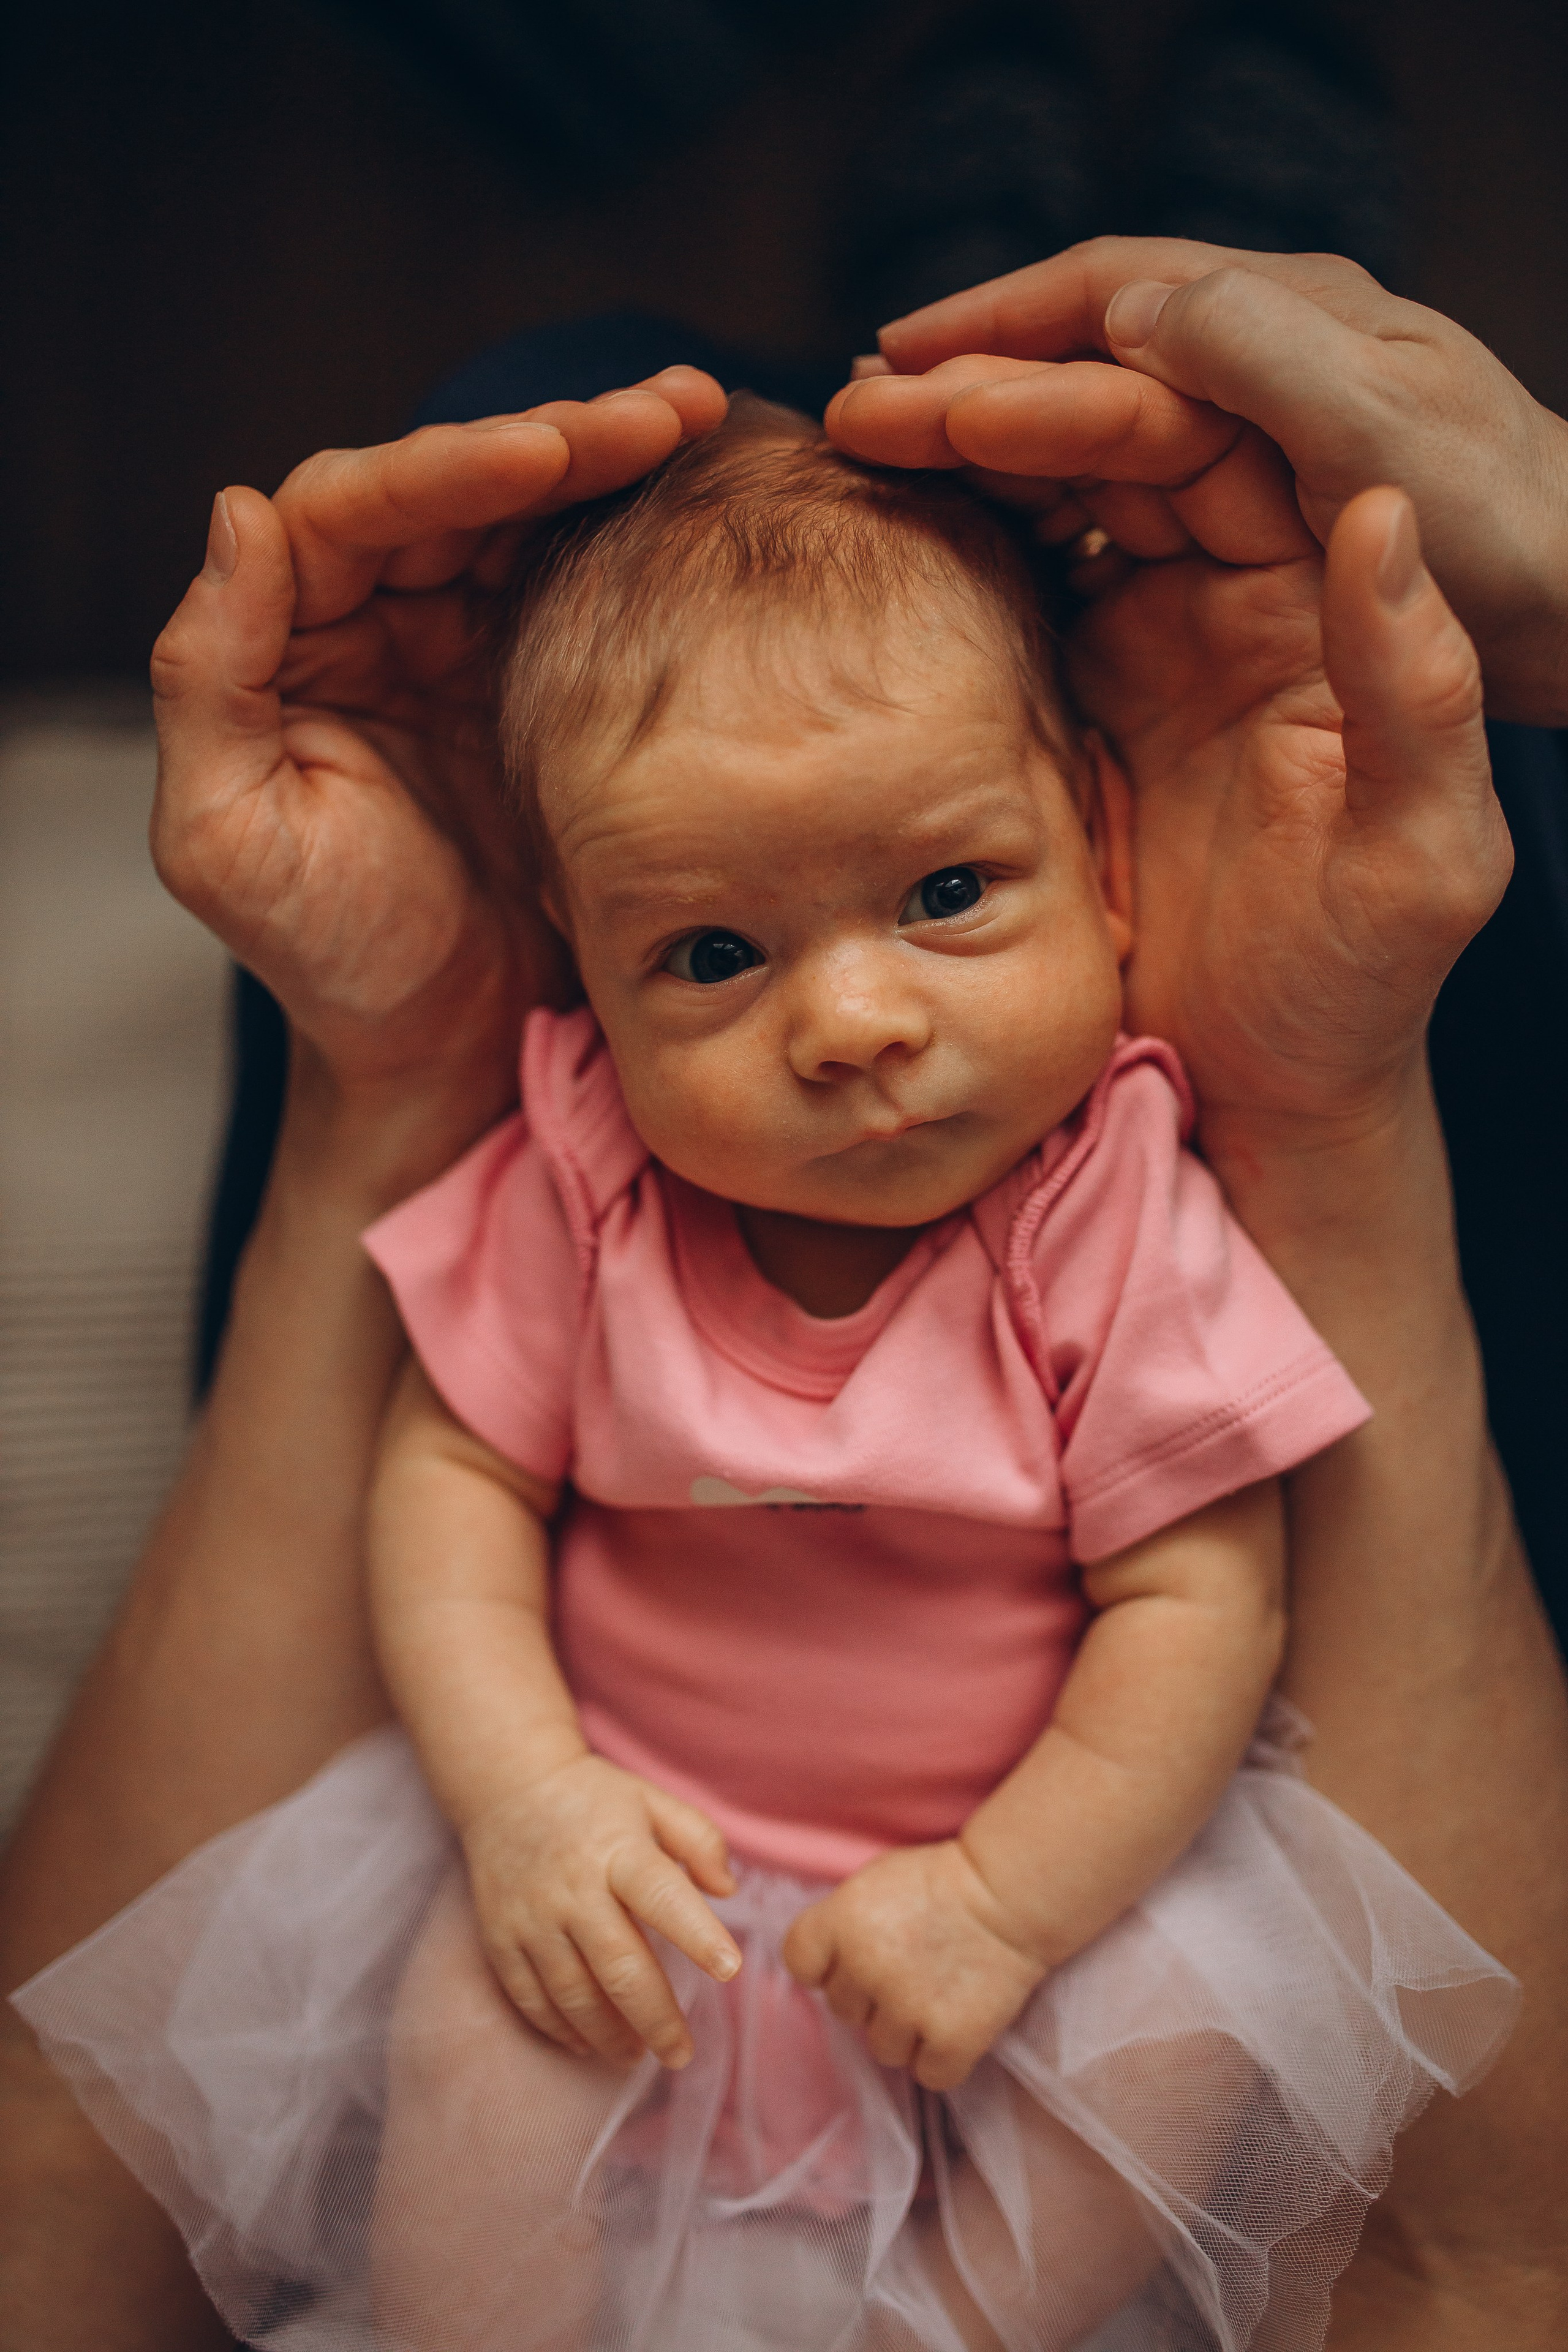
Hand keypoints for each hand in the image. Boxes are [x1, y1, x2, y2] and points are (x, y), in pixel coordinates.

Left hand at [149, 369, 728, 1114]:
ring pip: (535, 521)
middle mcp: (379, 625)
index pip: (356, 511)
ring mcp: (472, 652)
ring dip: (614, 461)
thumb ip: (208, 679)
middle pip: (460, 490)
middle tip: (663, 410)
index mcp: (292, 642)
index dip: (449, 466)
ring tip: (699, 415)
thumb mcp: (227, 839)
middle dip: (558, 438)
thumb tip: (240, 511)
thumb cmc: (330, 964)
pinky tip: (707, 492)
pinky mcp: (553, 691)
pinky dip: (646, 536)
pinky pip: (593, 589)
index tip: (546, 452)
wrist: (446, 1058)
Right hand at [461, 1754, 741, 2070]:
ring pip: (573, 1994)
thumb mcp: (652, 1801)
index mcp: (619, 1851)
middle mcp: (574, 1889)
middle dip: (655, 2019)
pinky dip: (561, 2029)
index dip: (698, 1935)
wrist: (507, 1788)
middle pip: (619, 1967)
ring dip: (608, 2035)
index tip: (730, 1970)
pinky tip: (588, 2044)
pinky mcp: (501, 1939)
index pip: (663, 1896)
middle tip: (681, 2054)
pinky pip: (531, 1998)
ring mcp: (532, 1918)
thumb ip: (699, 1840)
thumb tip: (727, 1890)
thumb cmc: (594, 1800)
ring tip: (637, 2055)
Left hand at [782, 1841, 1046, 2092]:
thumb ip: (841, 1927)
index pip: (800, 1964)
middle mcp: (865, 1967)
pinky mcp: (950, 2040)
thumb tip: (824, 1973)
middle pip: (843, 2010)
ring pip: (883, 2049)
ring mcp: (907, 2007)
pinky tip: (957, 2023)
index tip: (855, 1957)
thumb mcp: (874, 1885)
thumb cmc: (940, 1883)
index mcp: (841, 1921)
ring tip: (938, 1993)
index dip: (827, 1965)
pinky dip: (943, 2058)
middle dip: (872, 1996)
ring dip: (907, 2031)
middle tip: (912, 1969)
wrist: (1010, 1895)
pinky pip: (929, 2074)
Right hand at [833, 239, 1567, 722]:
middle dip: (965, 384)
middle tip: (854, 414)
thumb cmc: (1510, 532)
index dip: (999, 326)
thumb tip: (1139, 309)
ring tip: (888, 475)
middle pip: (1081, 366)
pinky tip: (980, 552)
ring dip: (987, 453)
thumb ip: (1265, 361)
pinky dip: (1038, 523)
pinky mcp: (1242, 539)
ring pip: (1086, 441)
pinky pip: (1116, 518)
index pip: (1113, 301)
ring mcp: (1245, 461)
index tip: (898, 360)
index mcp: (1287, 331)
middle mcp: (1257, 376)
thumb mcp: (1391, 436)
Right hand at [834, 331, 1508, 1141]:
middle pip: (1114, 446)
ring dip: (957, 456)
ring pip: (1052, 497)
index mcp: (1324, 603)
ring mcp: (1156, 637)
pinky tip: (871, 524)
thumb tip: (1382, 511)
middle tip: (871, 400)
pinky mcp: (1088, 693)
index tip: (966, 401)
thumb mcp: (1418, 856)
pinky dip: (947, 541)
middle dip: (996, 404)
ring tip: (851, 433)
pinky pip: (1015, 584)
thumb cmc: (1361, 988)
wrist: (1269, 1086)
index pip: (1209, 448)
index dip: (1089, 406)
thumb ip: (1415, 692)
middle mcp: (1241, 594)